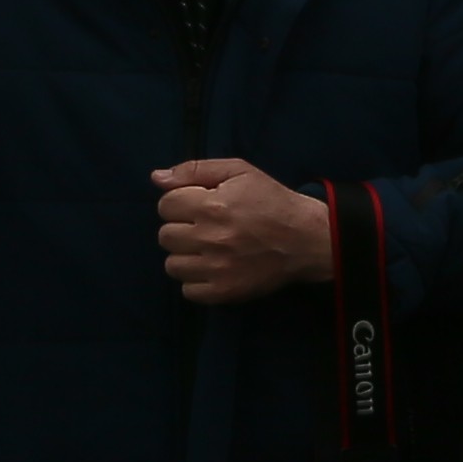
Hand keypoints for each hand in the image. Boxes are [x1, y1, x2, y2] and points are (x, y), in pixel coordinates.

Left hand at [149, 157, 334, 302]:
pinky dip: (196, 280)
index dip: (180, 202)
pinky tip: (213, 268)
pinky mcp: (224, 291)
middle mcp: (210, 238)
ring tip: (207, 249)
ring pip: (172, 265)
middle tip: (204, 227)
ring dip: (186, 255)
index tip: (198, 205)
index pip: (165, 205)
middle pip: (165, 236)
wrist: (306, 238)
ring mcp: (216, 268)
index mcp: (212, 206)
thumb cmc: (272, 200)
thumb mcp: (239, 171)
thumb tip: (156, 178)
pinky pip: (188, 290)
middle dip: (181, 228)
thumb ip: (195, 170)